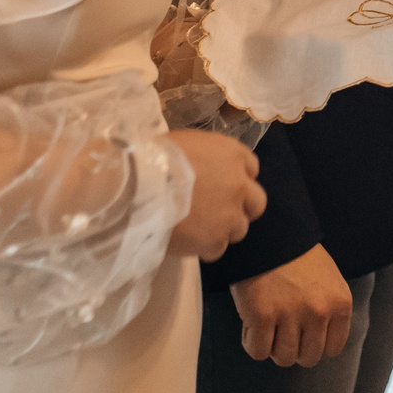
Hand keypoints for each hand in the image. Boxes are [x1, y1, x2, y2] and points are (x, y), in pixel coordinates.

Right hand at [164, 130, 264, 260]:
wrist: (137, 188)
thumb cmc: (154, 158)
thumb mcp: (186, 144)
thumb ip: (206, 159)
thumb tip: (204, 170)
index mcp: (232, 154)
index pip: (251, 168)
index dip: (236, 178)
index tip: (221, 184)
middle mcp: (240, 185)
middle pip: (256, 202)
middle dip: (241, 207)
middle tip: (216, 212)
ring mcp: (230, 216)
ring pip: (238, 229)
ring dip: (222, 229)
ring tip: (195, 228)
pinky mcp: (215, 241)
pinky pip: (217, 248)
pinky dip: (204, 246)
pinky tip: (185, 239)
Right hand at [230, 243, 351, 367]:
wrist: (268, 230)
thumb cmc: (296, 255)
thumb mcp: (328, 279)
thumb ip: (329, 310)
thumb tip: (320, 346)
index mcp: (340, 302)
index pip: (333, 349)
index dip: (315, 344)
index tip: (303, 334)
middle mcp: (319, 311)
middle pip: (308, 358)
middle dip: (294, 349)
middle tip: (283, 331)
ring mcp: (290, 314)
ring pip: (283, 358)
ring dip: (273, 347)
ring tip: (267, 326)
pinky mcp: (261, 315)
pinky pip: (258, 351)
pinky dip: (252, 342)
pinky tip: (251, 325)